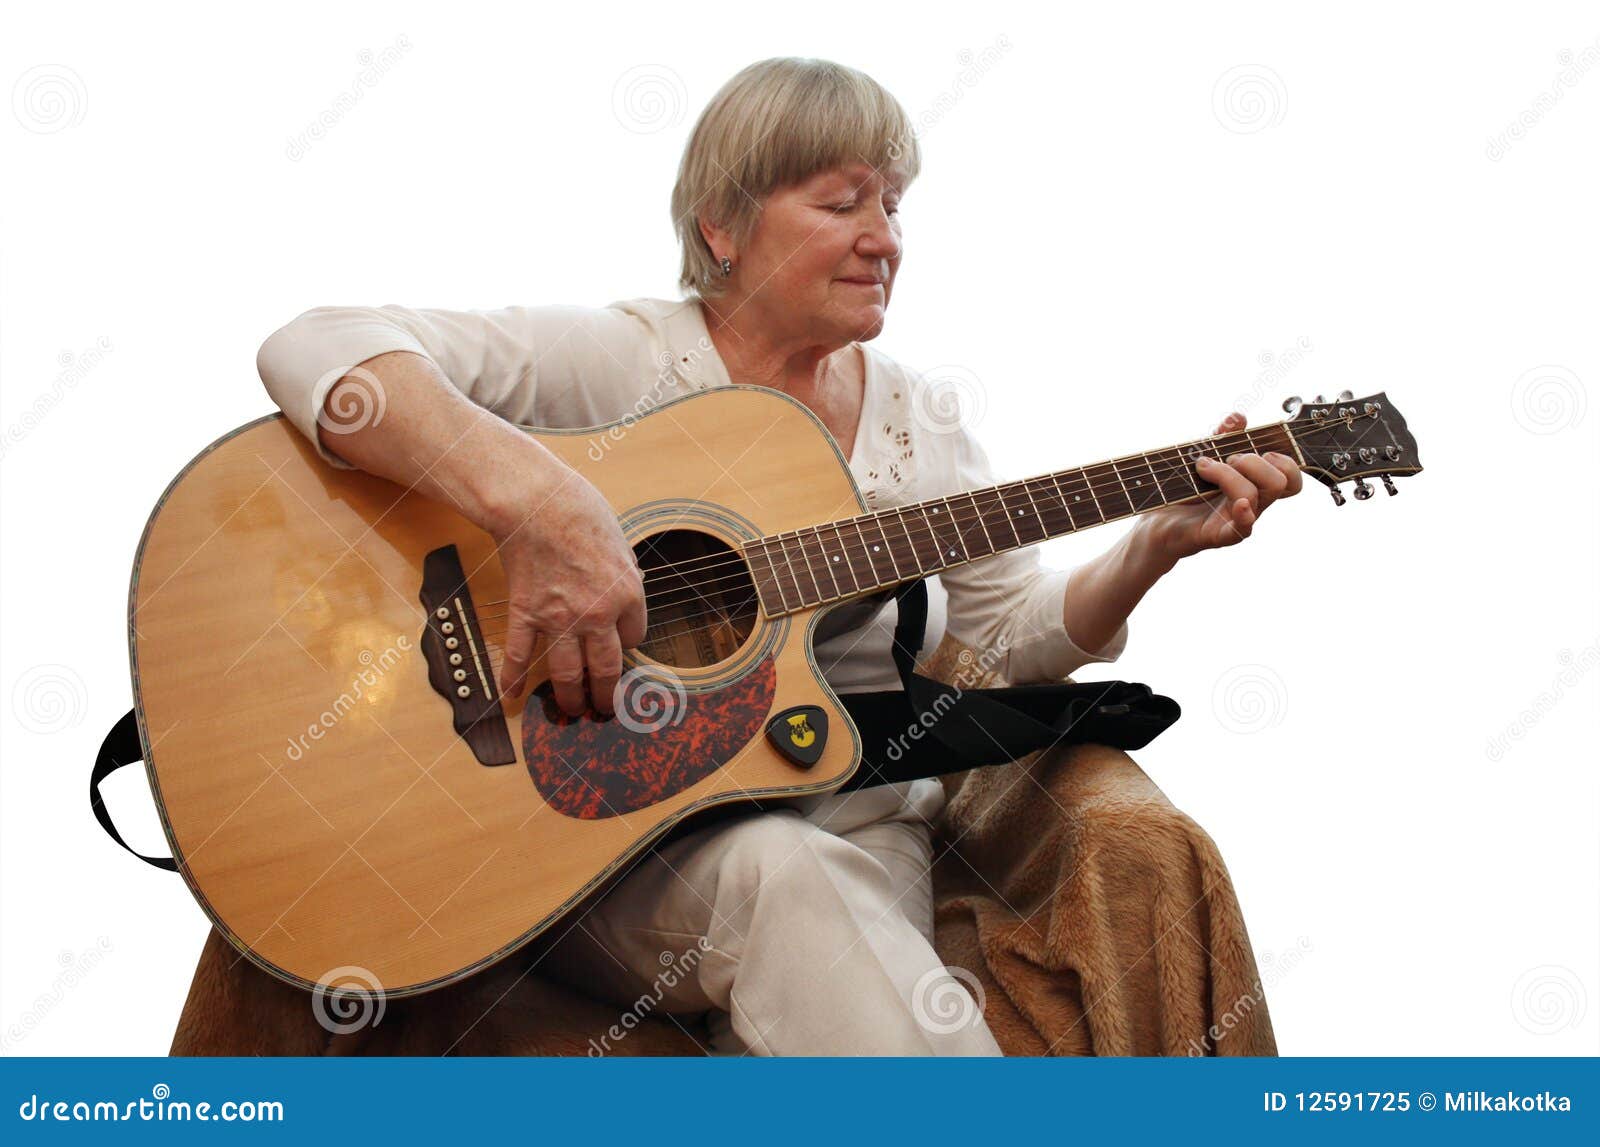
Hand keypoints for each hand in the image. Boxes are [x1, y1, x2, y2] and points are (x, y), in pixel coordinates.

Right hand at [487, 463, 647, 715]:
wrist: (537, 503)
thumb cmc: (580, 511)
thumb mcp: (619, 541)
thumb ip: (624, 573)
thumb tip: (629, 587)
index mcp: (627, 594)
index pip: (636, 636)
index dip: (629, 643)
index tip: (623, 648)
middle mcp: (597, 615)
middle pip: (607, 667)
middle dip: (606, 694)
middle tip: (604, 709)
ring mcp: (560, 619)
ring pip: (567, 673)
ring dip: (570, 697)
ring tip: (572, 711)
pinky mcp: (527, 614)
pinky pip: (520, 655)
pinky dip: (513, 679)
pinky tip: (511, 696)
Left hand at [1138, 411, 1303, 562]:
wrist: (1154, 518)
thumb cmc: (1182, 487)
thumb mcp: (1203, 453)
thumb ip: (1222, 435)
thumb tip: (1238, 417)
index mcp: (1254, 483)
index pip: (1290, 477)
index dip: (1286, 461)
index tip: (1261, 450)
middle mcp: (1252, 502)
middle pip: (1281, 483)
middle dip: (1254, 462)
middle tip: (1227, 459)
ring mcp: (1238, 519)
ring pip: (1254, 496)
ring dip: (1227, 474)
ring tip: (1203, 468)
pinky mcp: (1220, 535)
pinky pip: (1243, 528)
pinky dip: (1243, 513)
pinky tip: (1237, 503)